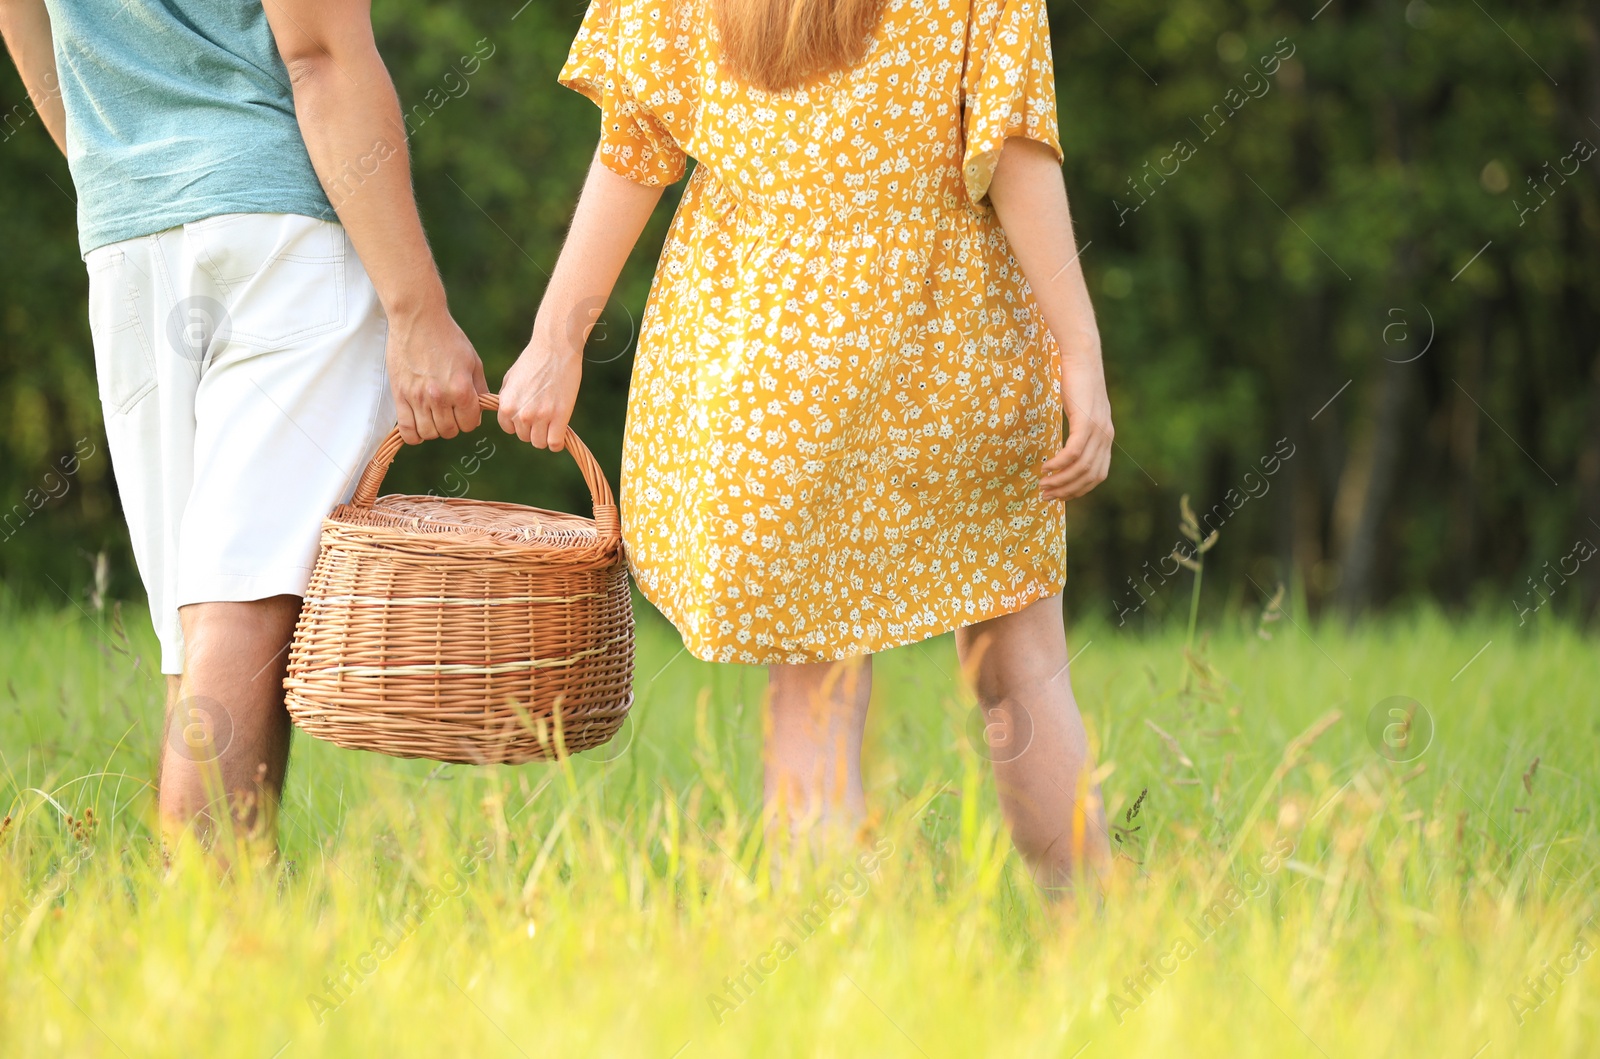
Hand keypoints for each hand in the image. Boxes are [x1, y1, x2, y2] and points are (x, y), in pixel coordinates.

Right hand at [385, 303, 487, 444]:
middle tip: (449, 411)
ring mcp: (418, 398)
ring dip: (433, 429)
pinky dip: (413, 434)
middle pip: (449, 431)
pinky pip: (406, 430)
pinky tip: (418, 424)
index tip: (465, 410)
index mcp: (461, 389)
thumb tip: (480, 412)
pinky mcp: (400, 395)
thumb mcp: (473, 361)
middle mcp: (440, 397)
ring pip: (428, 433)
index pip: (470, 424)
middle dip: (452, 424)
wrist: (418, 319)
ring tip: (433, 415)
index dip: (469, 419)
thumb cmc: (448, 338)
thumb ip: (479, 389)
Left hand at [498, 312, 582, 450]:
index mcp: (506, 405)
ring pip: (540, 443)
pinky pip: (555, 444)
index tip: (529, 415)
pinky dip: (557, 443)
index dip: (519, 423)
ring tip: (552, 423)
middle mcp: (521, 413)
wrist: (555, 349)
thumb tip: (506, 414)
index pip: (509, 429)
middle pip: (525, 437)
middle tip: (543, 414)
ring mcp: (540, 416)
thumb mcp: (510, 379)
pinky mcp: (559, 417)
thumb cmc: (533, 360)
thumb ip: (506, 399)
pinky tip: (560, 433)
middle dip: (533, 429)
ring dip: (546, 436)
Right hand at [1042, 356, 1112, 500]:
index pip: (1097, 475)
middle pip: (1090, 476)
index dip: (1078, 490)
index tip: (1059, 496)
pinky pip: (1073, 452)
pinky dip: (1059, 464)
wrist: (1082, 356)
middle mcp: (1106, 436)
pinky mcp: (1086, 421)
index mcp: (1106, 437)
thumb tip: (1066, 448)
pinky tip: (1045, 466)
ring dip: (1060, 480)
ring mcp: (1098, 429)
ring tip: (1042, 484)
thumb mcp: (1080, 411)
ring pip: (1081, 468)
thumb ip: (1079, 430)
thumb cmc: (1076, 382)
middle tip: (1045, 495)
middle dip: (1067, 491)